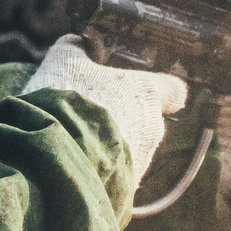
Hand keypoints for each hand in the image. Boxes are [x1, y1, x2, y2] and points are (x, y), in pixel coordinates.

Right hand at [22, 36, 189, 178]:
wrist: (56, 157)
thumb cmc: (66, 103)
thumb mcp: (63, 64)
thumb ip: (73, 50)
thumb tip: (75, 42)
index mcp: (146, 93)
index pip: (174, 90)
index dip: (162, 88)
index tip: (146, 88)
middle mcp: (152, 128)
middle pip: (147, 121)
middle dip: (124, 118)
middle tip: (92, 114)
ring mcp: (141, 161)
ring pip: (131, 149)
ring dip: (110, 144)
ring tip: (76, 140)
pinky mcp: (124, 188)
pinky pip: (116, 174)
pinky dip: (101, 168)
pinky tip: (75, 161)